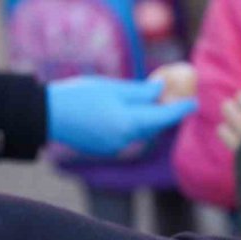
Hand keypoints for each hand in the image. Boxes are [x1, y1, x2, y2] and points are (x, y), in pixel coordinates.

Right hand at [47, 76, 197, 155]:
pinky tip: (127, 113)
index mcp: (130, 123)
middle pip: (154, 126)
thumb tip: (162, 90)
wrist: (46, 116)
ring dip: (149, 119)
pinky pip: (127, 136)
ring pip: (141, 131)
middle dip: (166, 114)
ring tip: (151, 102)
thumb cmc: (79, 96)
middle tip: (177, 101)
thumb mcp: (112, 88)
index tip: (194, 104)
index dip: (181, 110)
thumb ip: (140, 92)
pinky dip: (132, 125)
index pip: (164, 117)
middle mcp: (127, 140)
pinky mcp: (107, 149)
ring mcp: (116, 148)